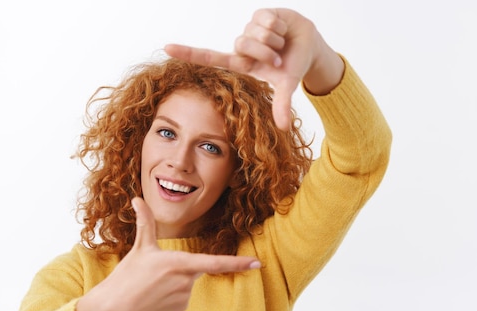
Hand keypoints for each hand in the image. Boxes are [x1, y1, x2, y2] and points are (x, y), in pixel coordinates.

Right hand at [73, 197, 260, 310]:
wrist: (113, 307)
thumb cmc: (127, 274)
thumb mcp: (140, 247)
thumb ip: (145, 222)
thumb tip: (137, 199)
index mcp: (180, 262)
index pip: (215, 262)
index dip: (238, 263)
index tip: (257, 264)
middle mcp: (186, 281)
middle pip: (194, 268)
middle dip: (180, 266)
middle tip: (154, 273)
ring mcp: (184, 297)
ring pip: (188, 283)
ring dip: (175, 281)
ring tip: (152, 285)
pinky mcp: (180, 308)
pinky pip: (183, 296)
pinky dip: (171, 294)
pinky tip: (154, 297)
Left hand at [164, 8, 343, 129]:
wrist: (310, 45)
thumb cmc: (293, 66)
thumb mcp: (287, 85)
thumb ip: (282, 105)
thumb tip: (284, 128)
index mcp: (242, 63)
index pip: (210, 57)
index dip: (189, 53)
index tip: (166, 48)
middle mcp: (242, 46)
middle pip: (243, 44)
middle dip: (266, 52)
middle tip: (279, 58)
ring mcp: (249, 29)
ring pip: (255, 32)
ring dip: (275, 40)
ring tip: (282, 43)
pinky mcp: (259, 15)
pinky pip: (266, 19)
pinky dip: (279, 26)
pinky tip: (283, 30)